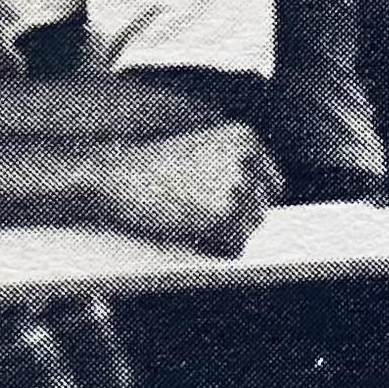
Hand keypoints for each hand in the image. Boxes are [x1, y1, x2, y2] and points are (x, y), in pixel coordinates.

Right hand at [92, 124, 281, 254]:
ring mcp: (237, 187)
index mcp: (244, 138)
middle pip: (260, 210)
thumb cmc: (149, 168)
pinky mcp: (224, 216)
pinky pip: (234, 249)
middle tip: (197, 214)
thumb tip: (265, 205)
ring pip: (248, 230)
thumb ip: (233, 169)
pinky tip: (191, 234)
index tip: (233, 210)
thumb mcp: (198, 152)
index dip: (251, 202)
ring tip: (190, 221)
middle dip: (234, 219)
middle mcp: (246, 160)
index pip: (272, 183)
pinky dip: (216, 250)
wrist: (116, 174)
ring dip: (224, 234)